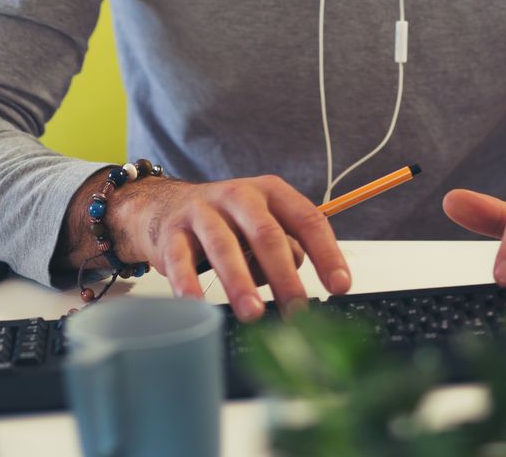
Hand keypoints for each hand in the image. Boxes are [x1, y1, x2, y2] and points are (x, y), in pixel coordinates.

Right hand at [111, 175, 352, 320]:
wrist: (165, 205)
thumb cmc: (227, 221)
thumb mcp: (262, 222)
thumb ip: (287, 247)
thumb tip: (301, 286)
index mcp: (270, 192)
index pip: (307, 219)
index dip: (326, 253)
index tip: (340, 286)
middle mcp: (238, 196)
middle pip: (266, 234)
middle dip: (284, 275)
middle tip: (297, 310)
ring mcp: (202, 212)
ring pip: (223, 246)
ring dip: (240, 282)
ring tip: (253, 313)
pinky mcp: (172, 233)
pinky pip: (180, 259)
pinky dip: (188, 283)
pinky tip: (197, 305)